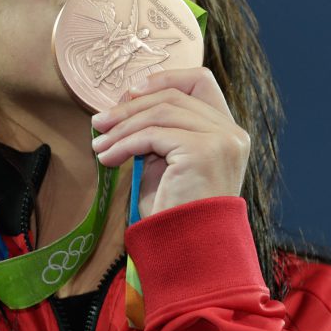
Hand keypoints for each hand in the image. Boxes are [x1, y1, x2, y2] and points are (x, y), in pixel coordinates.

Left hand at [89, 67, 249, 216]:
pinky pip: (153, 134)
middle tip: (99, 122)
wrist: (189, 251)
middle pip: (175, 94)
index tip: (131, 93)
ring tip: (98, 144)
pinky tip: (107, 158)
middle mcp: (232, 132)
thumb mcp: (167, 164)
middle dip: (131, 106)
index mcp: (228, 132)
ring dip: (122, 127)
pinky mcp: (203, 151)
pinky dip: (124, 144)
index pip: (200, 81)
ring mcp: (221, 140)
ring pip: (160, 112)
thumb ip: (158, 132)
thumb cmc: (176, 215)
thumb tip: (125, 106)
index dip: (163, 79)